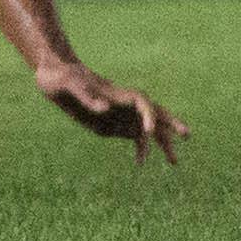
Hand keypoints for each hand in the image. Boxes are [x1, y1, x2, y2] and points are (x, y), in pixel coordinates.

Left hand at [36, 61, 187, 162]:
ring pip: (148, 129)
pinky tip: (140, 163)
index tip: (148, 132)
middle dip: (171, 124)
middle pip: (155, 114)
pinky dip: (140, 149)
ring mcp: (120, 116)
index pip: (143, 103)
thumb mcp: (69, 84)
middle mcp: (124, 105)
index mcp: (116, 93)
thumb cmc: (61, 76)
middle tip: (187, 135)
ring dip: (162, 143)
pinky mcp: (113, 126)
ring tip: (175, 163)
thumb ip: (87, 97)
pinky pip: (133, 138)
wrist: (52, 76)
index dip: (149, 116)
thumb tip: (105, 108)